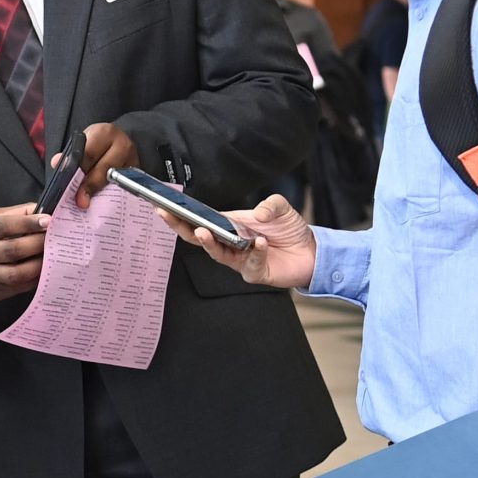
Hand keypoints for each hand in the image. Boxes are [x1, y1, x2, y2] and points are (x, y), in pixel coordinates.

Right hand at [0, 204, 49, 306]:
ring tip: (55, 256)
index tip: (48, 220)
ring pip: (17, 274)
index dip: (27, 223)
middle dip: (38, 243)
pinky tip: (47, 271)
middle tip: (58, 238)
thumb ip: (12, 214)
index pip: (4, 226)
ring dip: (40, 265)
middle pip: (13, 250)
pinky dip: (36, 279)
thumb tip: (39, 209)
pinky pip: (20, 288)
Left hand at [74, 122, 138, 207]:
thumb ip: (70, 155)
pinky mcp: (138, 173)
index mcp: (104, 133)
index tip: (71, 190)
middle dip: (91, 186)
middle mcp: (122, 144)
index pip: (89, 154)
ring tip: (90, 204)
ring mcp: (134, 159)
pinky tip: (103, 203)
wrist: (119, 142)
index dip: (79, 172)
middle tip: (81, 202)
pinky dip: (113, 196)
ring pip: (116, 179)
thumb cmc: (97, 145)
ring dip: (102, 193)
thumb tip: (57, 163)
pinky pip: (125, 187)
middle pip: (105, 168)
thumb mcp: (83, 143)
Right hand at [161, 194, 314, 289]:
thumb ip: (270, 204)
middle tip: (169, 216)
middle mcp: (230, 243)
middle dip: (181, 227)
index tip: (165, 206)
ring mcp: (239, 259)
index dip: (182, 215)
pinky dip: (255, 252)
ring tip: (204, 231)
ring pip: (217, 254)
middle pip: (198, 239)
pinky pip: (249, 264)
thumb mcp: (281, 207)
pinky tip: (261, 242)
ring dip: (209, 243)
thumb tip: (258, 214)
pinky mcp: (253, 272)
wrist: (312, 251)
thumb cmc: (290, 230)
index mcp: (229, 225)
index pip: (200, 220)